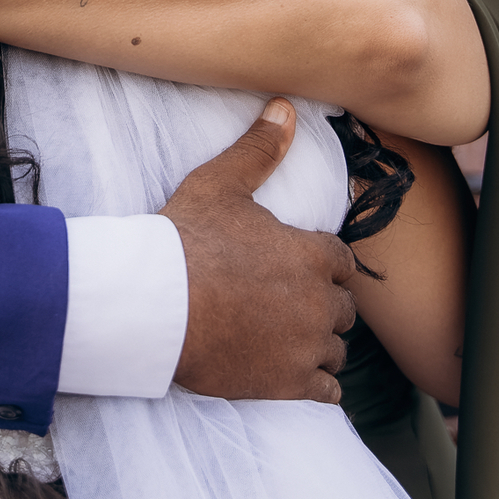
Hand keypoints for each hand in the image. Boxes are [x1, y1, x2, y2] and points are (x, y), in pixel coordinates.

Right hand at [165, 100, 355, 402]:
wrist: (155, 305)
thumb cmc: (186, 241)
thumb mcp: (219, 185)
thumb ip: (259, 149)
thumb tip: (285, 107)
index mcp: (313, 254)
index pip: (342, 262)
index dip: (323, 265)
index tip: (301, 269)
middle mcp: (320, 302)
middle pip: (343, 309)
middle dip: (322, 306)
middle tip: (291, 305)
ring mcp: (307, 346)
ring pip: (334, 349)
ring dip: (317, 344)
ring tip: (288, 340)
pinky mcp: (289, 383)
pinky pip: (326, 391)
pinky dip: (316, 385)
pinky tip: (297, 378)